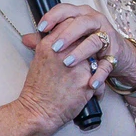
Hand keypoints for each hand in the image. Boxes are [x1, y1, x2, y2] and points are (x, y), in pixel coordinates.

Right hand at [16, 3, 117, 130]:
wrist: (38, 111)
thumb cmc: (37, 89)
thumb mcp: (36, 60)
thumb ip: (41, 44)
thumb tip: (38, 34)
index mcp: (49, 45)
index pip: (69, 23)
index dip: (76, 27)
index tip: (77, 34)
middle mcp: (63, 53)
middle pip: (84, 36)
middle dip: (86, 43)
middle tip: (86, 52)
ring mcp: (77, 66)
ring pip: (94, 55)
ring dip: (94, 62)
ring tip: (88, 72)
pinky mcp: (87, 81)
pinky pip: (99, 75)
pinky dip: (97, 82)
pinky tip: (90, 88)